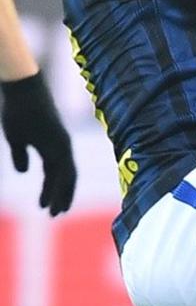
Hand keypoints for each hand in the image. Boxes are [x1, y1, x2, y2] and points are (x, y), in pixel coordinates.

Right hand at [2, 72, 75, 215]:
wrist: (22, 90)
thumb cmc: (18, 112)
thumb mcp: (18, 138)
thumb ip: (22, 155)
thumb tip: (24, 171)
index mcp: (55, 145)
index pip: (60, 173)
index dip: (56, 189)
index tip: (50, 206)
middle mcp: (62, 146)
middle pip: (68, 176)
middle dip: (62, 196)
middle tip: (56, 214)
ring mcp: (62, 144)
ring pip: (67, 175)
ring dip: (60, 195)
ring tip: (54, 212)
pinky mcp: (58, 142)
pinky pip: (60, 168)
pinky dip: (57, 185)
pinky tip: (49, 198)